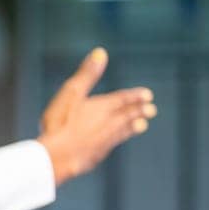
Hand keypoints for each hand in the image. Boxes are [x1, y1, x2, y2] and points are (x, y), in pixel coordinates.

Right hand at [36, 48, 155, 184]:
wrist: (56, 157)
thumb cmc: (61, 122)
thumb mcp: (71, 93)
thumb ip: (87, 74)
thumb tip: (101, 52)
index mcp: (102, 107)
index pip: (123, 99)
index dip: (135, 96)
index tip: (148, 95)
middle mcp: (107, 124)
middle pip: (126, 116)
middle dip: (139, 112)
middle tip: (152, 110)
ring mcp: (102, 142)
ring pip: (121, 132)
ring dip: (132, 128)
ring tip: (142, 125)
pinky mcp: (94, 156)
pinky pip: (109, 145)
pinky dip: (115, 141)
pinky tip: (113, 142)